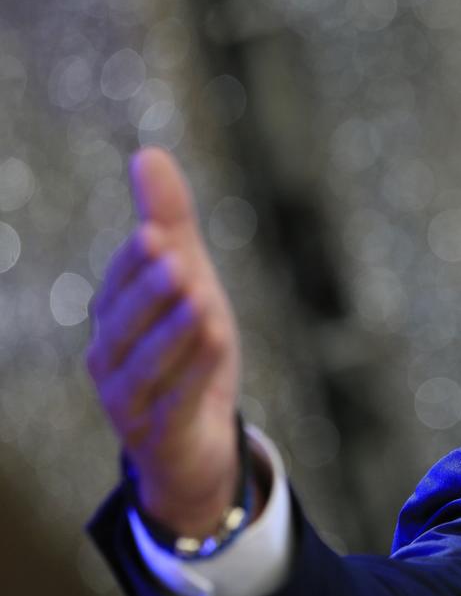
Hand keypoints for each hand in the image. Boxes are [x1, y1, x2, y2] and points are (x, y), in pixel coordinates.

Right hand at [86, 147, 245, 537]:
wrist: (195, 443)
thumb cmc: (186, 351)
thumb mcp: (188, 282)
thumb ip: (169, 223)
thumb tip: (148, 153)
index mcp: (112, 321)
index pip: (118, 285)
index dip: (137, 263)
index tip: (161, 233)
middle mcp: (110, 361)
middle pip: (125, 324)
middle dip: (150, 292)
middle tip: (175, 258)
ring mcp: (130, 403)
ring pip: (147, 366)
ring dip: (174, 333)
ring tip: (202, 300)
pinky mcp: (159, 435)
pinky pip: (175, 404)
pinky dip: (194, 376)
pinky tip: (217, 347)